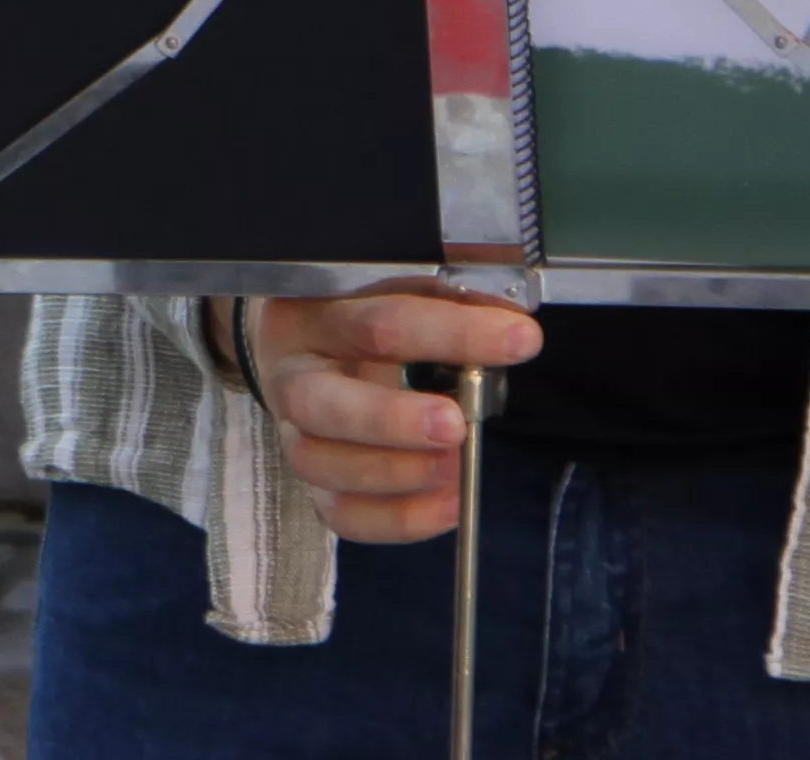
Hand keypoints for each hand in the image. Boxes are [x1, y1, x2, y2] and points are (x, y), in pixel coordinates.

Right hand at [239, 286, 538, 542]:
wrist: (309, 348)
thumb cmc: (362, 316)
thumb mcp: (398, 290)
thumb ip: (449, 300)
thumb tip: (511, 323)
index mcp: (312, 312)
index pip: (378, 322)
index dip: (452, 332)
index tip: (518, 340)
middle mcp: (291, 375)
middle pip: (321, 404)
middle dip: (391, 420)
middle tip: (455, 425)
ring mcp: (292, 434)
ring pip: (320, 464)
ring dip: (397, 473)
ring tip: (455, 467)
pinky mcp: (312, 483)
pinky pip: (341, 514)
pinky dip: (397, 518)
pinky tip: (447, 503)